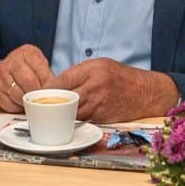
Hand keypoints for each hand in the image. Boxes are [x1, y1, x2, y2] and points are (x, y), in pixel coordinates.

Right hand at [0, 45, 55, 112]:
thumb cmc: (23, 71)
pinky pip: (10, 104)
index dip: (49, 84)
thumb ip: (47, 75)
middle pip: (30, 83)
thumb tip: (61, 90)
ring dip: (28, 103)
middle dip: (38, 95)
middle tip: (43, 101)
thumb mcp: (37, 65)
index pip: (42, 70)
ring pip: (19, 95)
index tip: (53, 92)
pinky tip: (20, 104)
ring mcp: (1, 75)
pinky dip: (17, 107)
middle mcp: (12, 61)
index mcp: (27, 53)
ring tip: (32, 103)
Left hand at [49, 58, 178, 122]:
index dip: (47, 89)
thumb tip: (56, 85)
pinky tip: (66, 120)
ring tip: (50, 115)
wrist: (148, 93)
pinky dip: (73, 120)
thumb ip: (80, 73)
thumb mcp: (101, 65)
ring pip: (71, 112)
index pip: (62, 80)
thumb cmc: (123, 77)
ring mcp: (99, 105)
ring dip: (60, 115)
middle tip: (39, 107)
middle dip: (50, 104)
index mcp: (93, 70)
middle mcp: (95, 87)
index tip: (36, 94)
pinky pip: (82, 120)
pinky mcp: (102, 118)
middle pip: (63, 98)